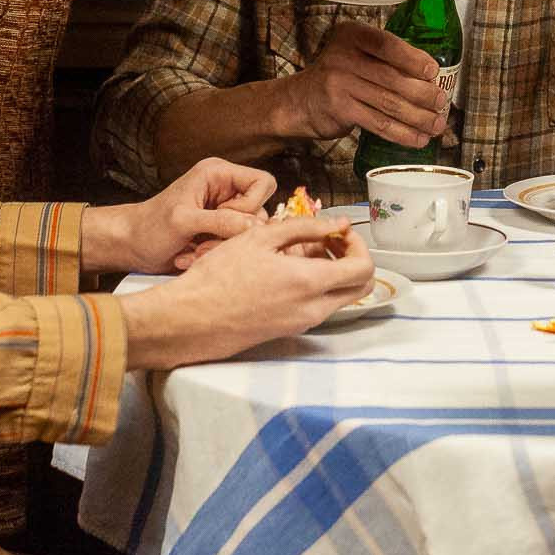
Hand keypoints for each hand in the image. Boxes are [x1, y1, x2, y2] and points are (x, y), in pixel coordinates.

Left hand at [80, 157, 277, 275]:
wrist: (131, 246)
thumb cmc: (150, 227)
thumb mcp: (183, 221)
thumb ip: (220, 221)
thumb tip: (255, 226)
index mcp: (219, 174)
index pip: (263, 182)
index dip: (251, 204)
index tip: (224, 217)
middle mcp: (226, 190)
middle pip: (260, 211)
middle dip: (234, 232)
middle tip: (204, 241)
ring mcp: (225, 212)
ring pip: (249, 232)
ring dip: (223, 247)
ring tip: (196, 250)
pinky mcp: (221, 232)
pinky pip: (236, 245)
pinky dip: (216, 254)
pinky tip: (192, 255)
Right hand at [116, 217, 373, 370]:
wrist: (190, 319)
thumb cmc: (220, 275)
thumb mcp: (260, 238)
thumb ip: (305, 228)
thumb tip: (339, 223)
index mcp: (310, 283)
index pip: (363, 269)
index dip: (358, 244)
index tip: (338, 231)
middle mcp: (313, 310)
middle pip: (359, 288)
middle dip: (352, 259)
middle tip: (328, 241)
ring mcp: (301, 324)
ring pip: (339, 298)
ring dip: (332, 272)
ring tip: (301, 251)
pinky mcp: (287, 331)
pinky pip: (317, 308)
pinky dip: (315, 286)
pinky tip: (287, 269)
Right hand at [282, 21, 448, 147]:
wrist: (299, 101)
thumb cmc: (337, 76)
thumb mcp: (355, 54)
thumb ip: (384, 58)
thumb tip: (430, 77)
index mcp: (352, 35)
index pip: (388, 44)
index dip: (414, 59)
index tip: (433, 72)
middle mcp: (343, 56)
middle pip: (393, 77)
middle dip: (423, 94)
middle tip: (441, 103)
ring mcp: (339, 83)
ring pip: (390, 103)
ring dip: (418, 117)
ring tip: (435, 124)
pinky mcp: (339, 109)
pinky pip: (378, 123)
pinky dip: (401, 133)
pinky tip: (417, 138)